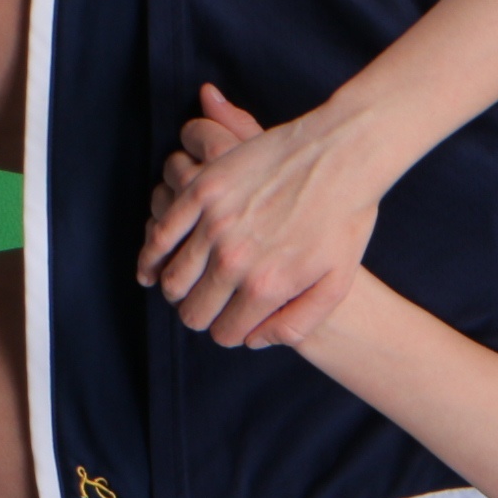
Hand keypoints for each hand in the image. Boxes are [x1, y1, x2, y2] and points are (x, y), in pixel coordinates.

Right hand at [136, 83, 386, 348]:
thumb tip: (253, 341)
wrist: (342, 155)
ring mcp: (215, 224)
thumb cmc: (344, 219)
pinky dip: (152, 254)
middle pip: (194, 312)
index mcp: (267, 286)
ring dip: (178, 288)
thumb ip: (296, 323)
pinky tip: (154, 262)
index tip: (233, 320)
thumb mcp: (337, 283)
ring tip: (189, 286)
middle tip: (210, 305)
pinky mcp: (202, 190)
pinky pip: (160, 234)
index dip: (229, 330)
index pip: (225, 332)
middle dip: (201, 314)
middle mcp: (236, 260)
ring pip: (173, 279)